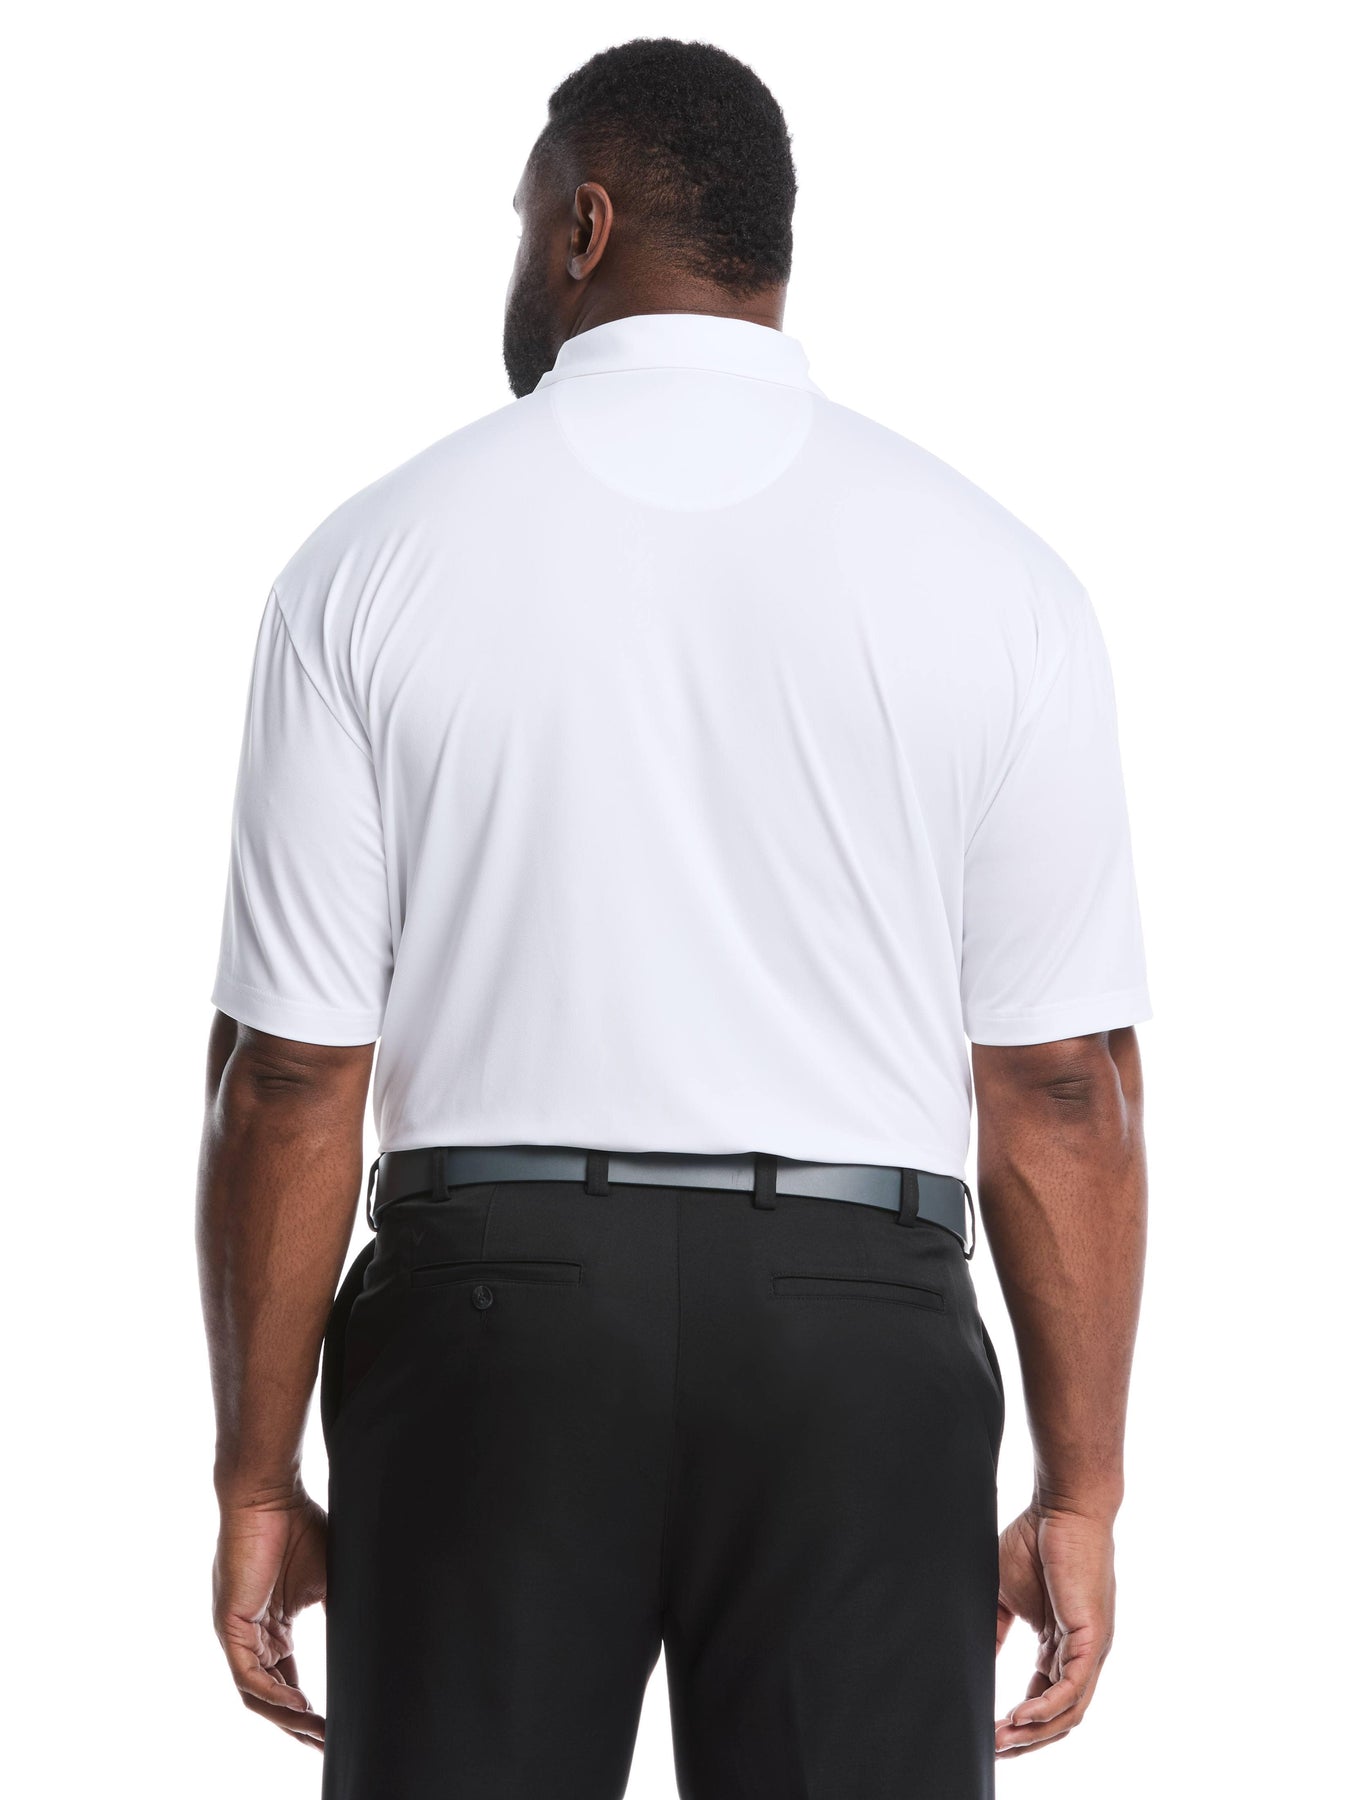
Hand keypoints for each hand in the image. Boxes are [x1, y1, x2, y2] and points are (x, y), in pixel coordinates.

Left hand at [212, 1488, 327, 1748]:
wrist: (271, 1494)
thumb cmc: (300, 1526)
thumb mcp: (329, 1579)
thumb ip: (339, 1613)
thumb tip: (372, 1642)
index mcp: (273, 1627)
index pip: (287, 1681)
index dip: (309, 1710)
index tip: (336, 1729)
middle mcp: (252, 1636)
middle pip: (272, 1696)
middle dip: (300, 1726)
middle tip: (328, 1745)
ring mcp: (238, 1633)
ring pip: (258, 1694)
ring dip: (288, 1719)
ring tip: (318, 1735)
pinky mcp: (230, 1626)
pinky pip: (248, 1676)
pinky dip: (273, 1696)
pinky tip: (299, 1709)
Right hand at [993, 1501, 1115, 1756]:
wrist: (1061, 1508)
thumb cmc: (1034, 1541)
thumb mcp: (1004, 1593)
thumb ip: (995, 1629)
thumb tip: (977, 1661)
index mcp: (1060, 1646)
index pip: (1043, 1700)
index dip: (1018, 1723)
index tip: (988, 1736)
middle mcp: (1080, 1655)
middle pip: (1058, 1717)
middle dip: (1026, 1740)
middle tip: (993, 1750)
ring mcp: (1090, 1650)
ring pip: (1068, 1712)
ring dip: (1034, 1733)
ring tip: (1001, 1740)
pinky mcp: (1092, 1638)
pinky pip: (1072, 1688)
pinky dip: (1046, 1708)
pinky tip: (1019, 1718)